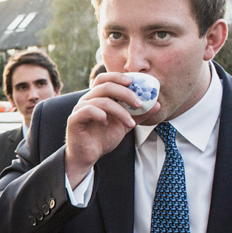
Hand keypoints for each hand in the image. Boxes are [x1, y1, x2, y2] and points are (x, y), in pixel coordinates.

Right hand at [64, 72, 157, 187]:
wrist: (89, 156)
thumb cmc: (103, 138)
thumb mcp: (125, 125)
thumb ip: (138, 114)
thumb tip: (157, 104)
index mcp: (97, 97)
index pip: (105, 78)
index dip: (118, 76)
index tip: (134, 82)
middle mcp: (87, 100)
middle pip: (105, 85)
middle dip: (125, 93)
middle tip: (139, 103)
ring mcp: (79, 109)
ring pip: (101, 100)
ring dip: (119, 111)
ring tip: (130, 123)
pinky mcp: (74, 120)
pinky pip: (88, 110)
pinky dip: (100, 115)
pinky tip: (106, 123)